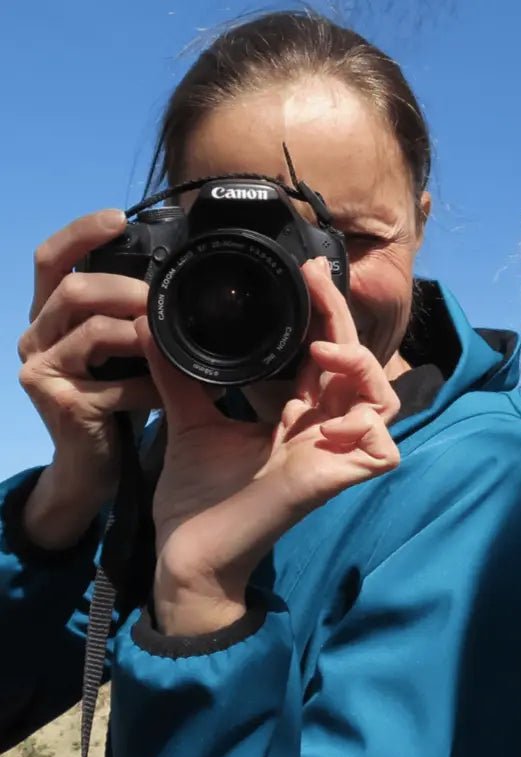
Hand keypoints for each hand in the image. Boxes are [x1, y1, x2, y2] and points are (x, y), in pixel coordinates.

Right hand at [18, 210, 159, 548]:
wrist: (92, 464)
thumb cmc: (113, 403)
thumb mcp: (118, 354)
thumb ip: (129, 319)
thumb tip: (174, 288)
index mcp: (50, 317)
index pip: (51, 260)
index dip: (80, 233)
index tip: (119, 217)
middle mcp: (36, 337)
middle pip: (72, 289)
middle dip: (123, 288)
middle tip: (160, 299)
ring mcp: (41, 371)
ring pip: (92, 330)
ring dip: (141, 333)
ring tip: (173, 341)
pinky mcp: (60, 403)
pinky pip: (116, 384)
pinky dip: (152, 386)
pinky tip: (173, 392)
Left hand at [148, 258, 399, 635]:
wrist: (187, 553)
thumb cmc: (198, 498)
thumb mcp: (189, 422)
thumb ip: (181, 376)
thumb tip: (151, 326)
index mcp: (296, 416)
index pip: (325, 356)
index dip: (325, 314)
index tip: (306, 274)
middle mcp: (321, 431)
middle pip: (358, 365)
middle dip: (341, 319)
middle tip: (316, 280)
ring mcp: (332, 456)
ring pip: (384, 401)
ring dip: (362, 367)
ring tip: (323, 350)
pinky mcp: (333, 482)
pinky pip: (382, 449)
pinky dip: (368, 427)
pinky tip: (331, 419)